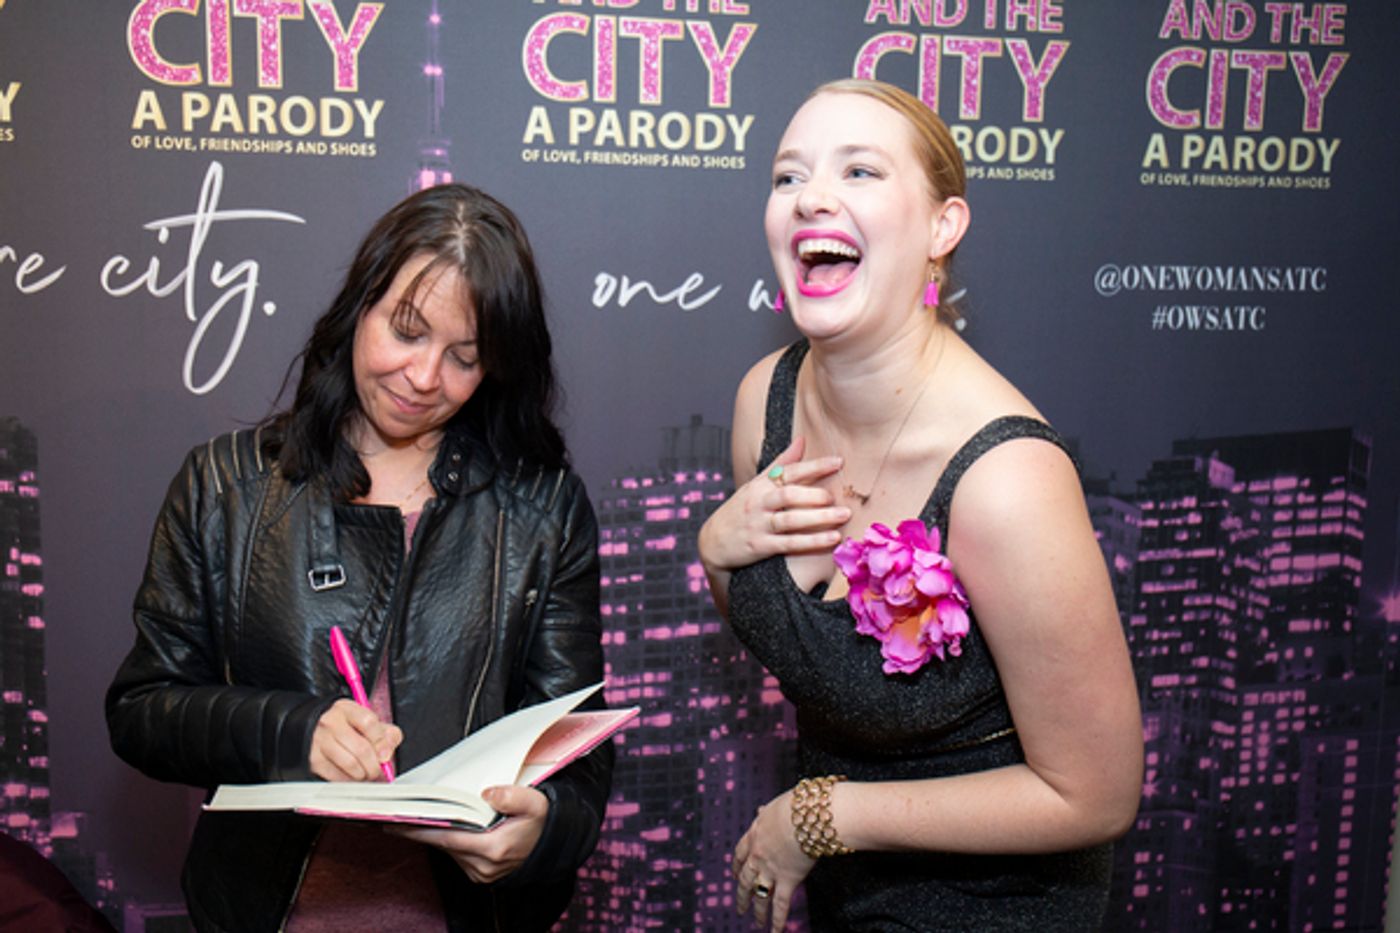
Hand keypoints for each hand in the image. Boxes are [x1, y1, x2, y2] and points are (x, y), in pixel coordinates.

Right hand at [308, 699, 402, 781]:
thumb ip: (385, 733)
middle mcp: (331, 723)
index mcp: (346, 709)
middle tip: (377, 769)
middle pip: (362, 749)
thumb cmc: (344, 727)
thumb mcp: (365, 721)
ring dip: (363, 775)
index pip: (369, 723)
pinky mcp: (314, 760)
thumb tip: (386, 752)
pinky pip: (337, 777)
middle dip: (374, 765)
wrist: (311, 729)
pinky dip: (349, 780)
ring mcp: (320, 742)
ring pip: (351, 765)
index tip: (385, 753)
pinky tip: (351, 776)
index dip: (381, 741)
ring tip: (365, 773)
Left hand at [390, 785, 548, 883]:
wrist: (553, 844)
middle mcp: (484, 865)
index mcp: (494, 848)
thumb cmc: (542, 822)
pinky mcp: (480, 874)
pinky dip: (446, 841)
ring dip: (434, 834)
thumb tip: (488, 792)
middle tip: (396, 814)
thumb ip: (512, 796)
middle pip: (443, 845)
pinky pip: (456, 855)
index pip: (447, 839)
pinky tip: (439, 827)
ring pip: (448, 850)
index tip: (396, 823)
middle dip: (420, 830)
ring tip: (415, 816)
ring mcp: (481, 873)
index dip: (420, 831)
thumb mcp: (535, 802)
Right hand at [699, 437, 849, 574]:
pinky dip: (812, 541)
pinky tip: (832, 538)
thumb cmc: (741, 510)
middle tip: (837, 496)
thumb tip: (802, 440)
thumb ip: (781, 464)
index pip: (790, 471)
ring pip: (791, 520)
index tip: (839, 462)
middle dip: (815, 495)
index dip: (815, 466)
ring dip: (820, 518)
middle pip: (789, 495)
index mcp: (760, 485)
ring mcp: (759, 525)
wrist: (713, 542)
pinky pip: (790, 544)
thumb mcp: (756, 485)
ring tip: (844, 515)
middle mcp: (759, 503)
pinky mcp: (761, 547)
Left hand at [732, 789, 814, 931]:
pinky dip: (777, 920)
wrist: (806, 816)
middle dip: (742, 893)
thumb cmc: (795, 806)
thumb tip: (759, 810)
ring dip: (757, 910)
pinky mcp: (787, 879)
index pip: (740, 853)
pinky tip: (774, 931)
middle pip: (745, 878)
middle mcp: (758, 854)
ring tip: (756, 922)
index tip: (734, 873)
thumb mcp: (775, 805)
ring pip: (760, 894)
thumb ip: (766, 812)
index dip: (736, 865)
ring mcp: (770, 869)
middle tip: (740, 905)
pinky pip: (780, 904)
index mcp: (754, 834)